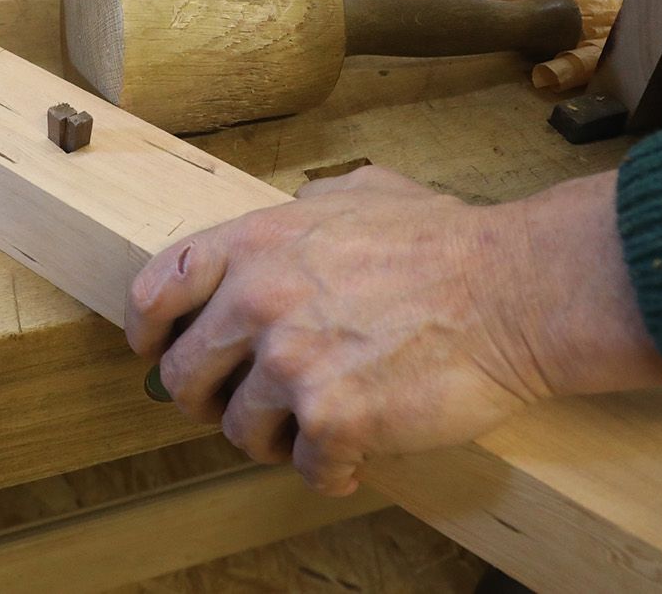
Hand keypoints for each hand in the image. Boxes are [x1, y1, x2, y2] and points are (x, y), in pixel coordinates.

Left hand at [125, 167, 661, 495]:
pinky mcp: (332, 416)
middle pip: (182, 376)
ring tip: (315, 428)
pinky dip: (329, 469)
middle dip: (209, 397)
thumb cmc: (446, 242)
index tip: (154, 350)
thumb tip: (291, 209)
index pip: (154, 290)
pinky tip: (355, 454)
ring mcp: (291, 360)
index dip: (146, 330)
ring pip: (237, 429)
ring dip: (273, 437)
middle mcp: (258, 299)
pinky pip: (303, 466)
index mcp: (254, 243)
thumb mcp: (358, 192)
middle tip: (249, 404)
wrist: (515, 289)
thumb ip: (305, 206)